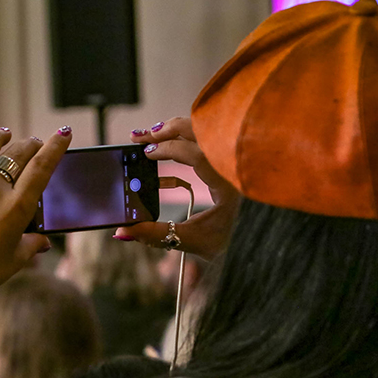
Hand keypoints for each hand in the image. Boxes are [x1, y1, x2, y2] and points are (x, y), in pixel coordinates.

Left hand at [0, 126, 72, 285]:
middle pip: (16, 155)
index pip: (41, 168)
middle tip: (35, 144)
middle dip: (30, 145)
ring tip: (5, 133)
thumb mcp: (17, 258)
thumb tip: (43, 241)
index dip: (55, 147)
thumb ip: (33, 244)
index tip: (63, 133)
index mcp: (17, 207)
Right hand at [117, 117, 240, 260]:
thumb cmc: (229, 246)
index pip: (198, 154)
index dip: (169, 149)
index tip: (146, 152)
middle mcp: (235, 167)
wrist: (253, 247)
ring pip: (204, 131)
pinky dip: (185, 140)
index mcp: (230, 185)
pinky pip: (206, 141)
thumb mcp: (191, 242)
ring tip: (150, 138)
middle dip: (168, 130)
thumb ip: (155, 235)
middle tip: (140, 137)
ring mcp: (234, 162)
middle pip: (201, 131)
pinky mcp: (229, 163)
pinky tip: (167, 148)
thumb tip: (123, 231)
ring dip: (175, 131)